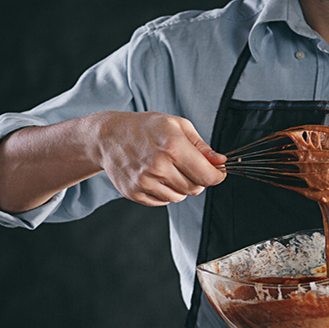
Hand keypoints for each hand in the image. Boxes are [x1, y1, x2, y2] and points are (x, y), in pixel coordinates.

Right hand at [95, 111, 225, 205]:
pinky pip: (163, 201)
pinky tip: (157, 176)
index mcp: (172, 146)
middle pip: (196, 188)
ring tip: (169, 169)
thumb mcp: (177, 126)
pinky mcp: (135, 193)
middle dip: (198, 180)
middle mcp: (159, 166)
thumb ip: (201, 146)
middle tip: (189, 166)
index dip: (217, 176)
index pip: (207, 176)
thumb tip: (220, 162)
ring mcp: (145, 182)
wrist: (108, 137)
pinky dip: (165, 192)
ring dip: (181, 186)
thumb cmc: (146, 128)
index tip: (218, 173)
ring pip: (180, 197)